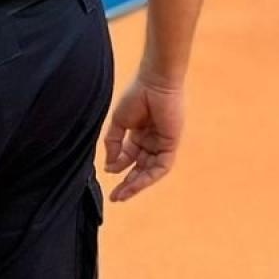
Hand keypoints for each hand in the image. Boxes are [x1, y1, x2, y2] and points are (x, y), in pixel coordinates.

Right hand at [102, 77, 185, 201]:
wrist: (154, 82)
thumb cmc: (136, 96)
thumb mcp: (119, 122)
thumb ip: (113, 144)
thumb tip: (110, 167)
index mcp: (139, 134)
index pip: (129, 157)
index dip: (118, 166)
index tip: (108, 173)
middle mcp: (151, 140)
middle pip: (140, 167)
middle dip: (128, 183)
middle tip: (116, 197)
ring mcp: (161, 143)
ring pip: (150, 170)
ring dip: (137, 184)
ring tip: (122, 194)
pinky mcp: (170, 144)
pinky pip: (161, 166)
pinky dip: (149, 176)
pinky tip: (136, 183)